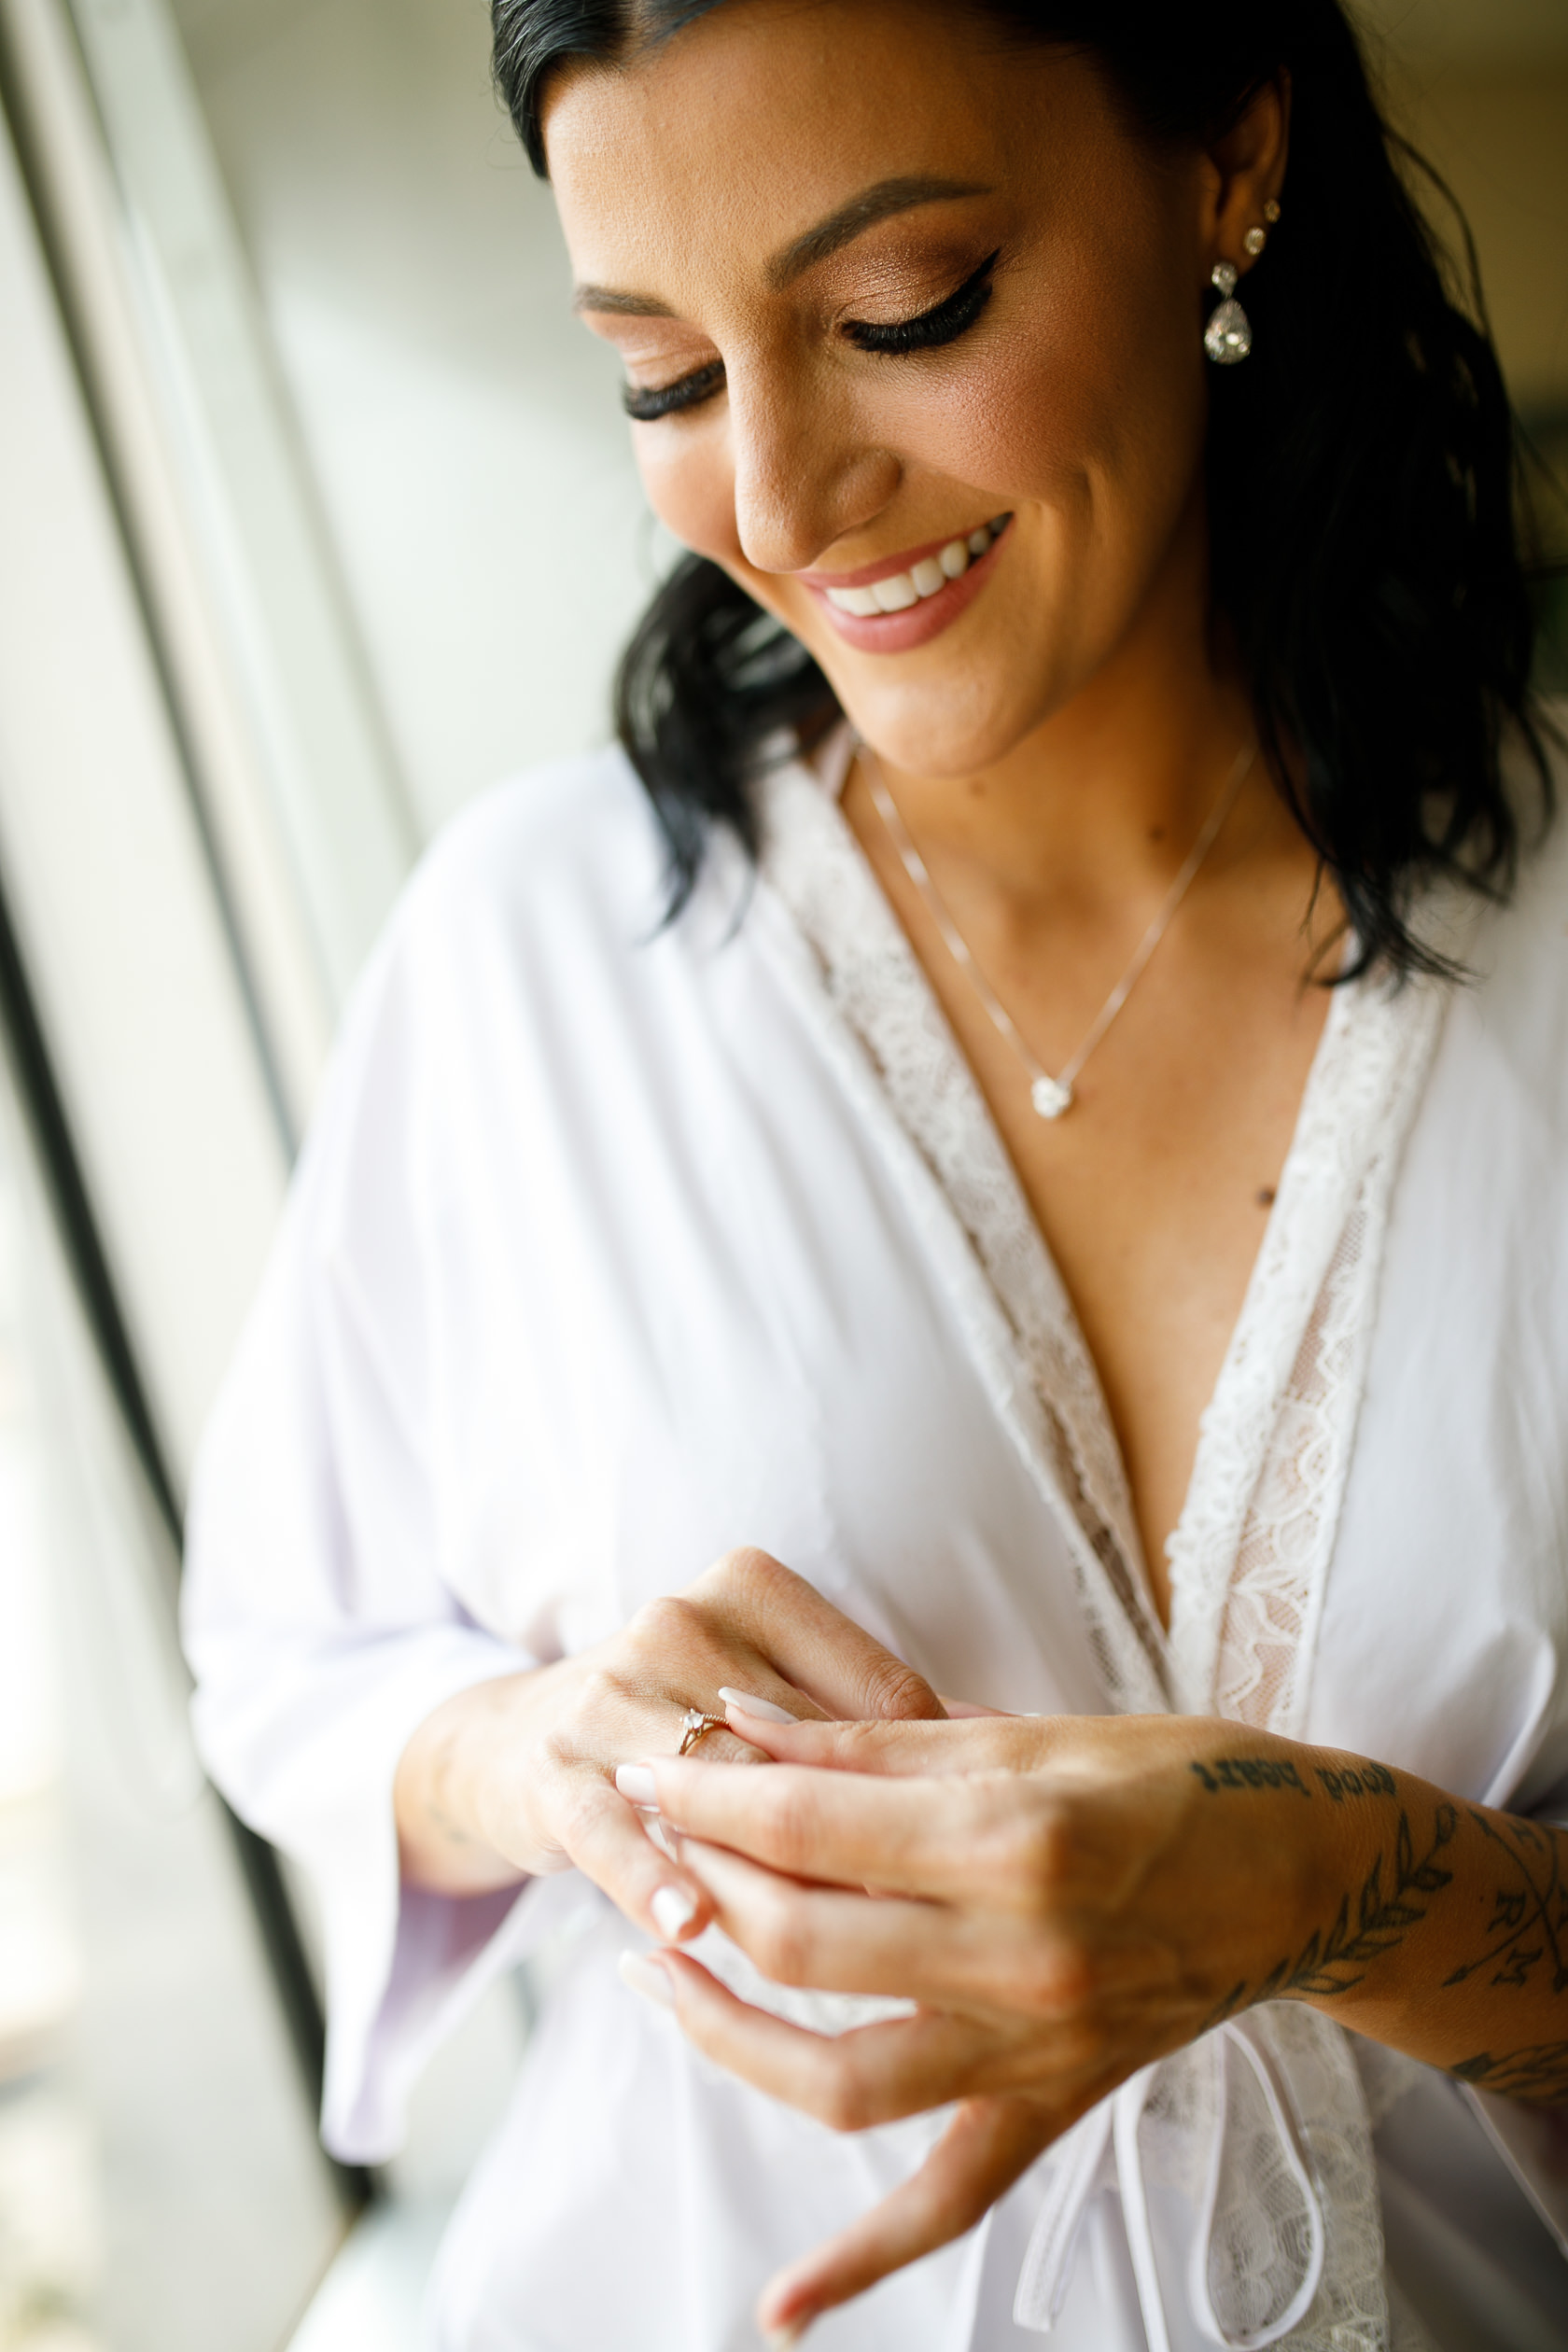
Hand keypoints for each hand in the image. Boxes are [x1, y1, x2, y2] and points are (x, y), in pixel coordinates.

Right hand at [392, 1549, 944, 1950]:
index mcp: (753, 1586)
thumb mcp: (771, 1695)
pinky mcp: (549, 1766)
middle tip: (937, 1928)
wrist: (515, 1742)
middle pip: (804, 1751)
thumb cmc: (686, 1724)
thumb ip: (870, 1725)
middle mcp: (680, 1619)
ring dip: (775, 1876)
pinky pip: (613, 1829)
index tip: (984, 1865)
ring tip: (840, 1945)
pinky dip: (653, 1877)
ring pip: (718, 1795)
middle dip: (867, 1847)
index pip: (877, 1694)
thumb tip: (1015, 1763)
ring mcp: (608, 1689)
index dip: (934, 1787)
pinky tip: (691, 1926)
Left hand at [628, 1709, 1335, 2342]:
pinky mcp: (1052, 2107)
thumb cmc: (1176, 1775)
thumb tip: (742, 1729)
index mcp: (1014, 1836)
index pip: (810, 1828)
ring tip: (658, 1972)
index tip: (653, 1765)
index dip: (710, 1795)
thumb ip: (870, 1740)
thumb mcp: (1024, 1731)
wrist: (1306, 1871)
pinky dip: (859, 2263)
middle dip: (700, 1881)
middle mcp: (1017, 1956)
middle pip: (800, 1943)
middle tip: (649, 1834)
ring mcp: (1033, 2050)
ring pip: (837, 2077)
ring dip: (724, 2032)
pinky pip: (944, 2205)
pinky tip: (781, 2310)